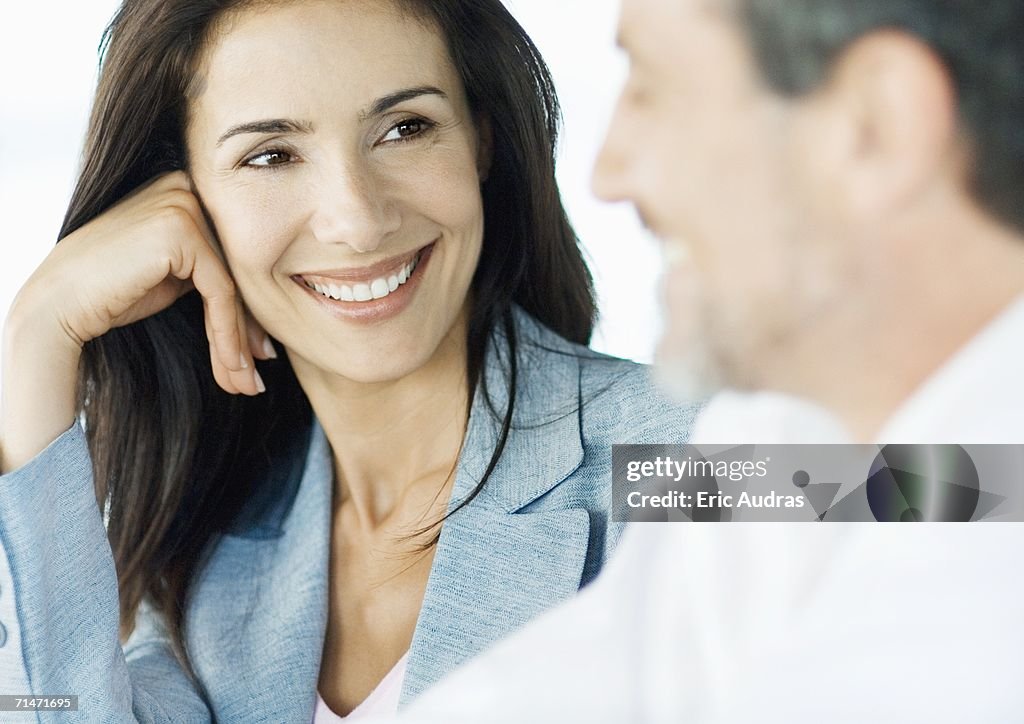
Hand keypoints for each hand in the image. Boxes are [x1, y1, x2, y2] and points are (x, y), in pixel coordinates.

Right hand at [1, 171, 269, 471]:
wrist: (58, 303)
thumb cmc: (111, 292)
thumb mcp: (174, 277)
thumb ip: (213, 274)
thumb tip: (262, 309)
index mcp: (185, 189)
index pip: (230, 257)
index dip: (246, 313)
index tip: (258, 357)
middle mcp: (186, 186)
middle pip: (236, 271)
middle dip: (247, 333)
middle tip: (255, 380)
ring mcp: (182, 203)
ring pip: (233, 286)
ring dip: (239, 343)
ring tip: (245, 384)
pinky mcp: (181, 229)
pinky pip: (221, 292)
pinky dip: (228, 335)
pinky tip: (232, 368)